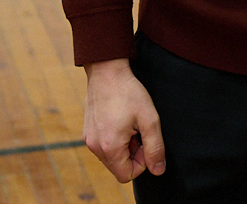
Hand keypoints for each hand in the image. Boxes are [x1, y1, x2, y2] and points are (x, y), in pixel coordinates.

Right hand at [82, 58, 165, 182]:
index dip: (142, 162)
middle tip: (139, 130)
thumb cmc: (129, 93)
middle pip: (118, 167)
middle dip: (133, 154)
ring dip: (124, 146)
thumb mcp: (149, 119)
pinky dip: (115, 139)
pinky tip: (121, 120)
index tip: (146, 141)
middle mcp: (94, 147)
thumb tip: (158, 170)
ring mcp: (88, 139)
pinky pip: (104, 146)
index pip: (127, 175)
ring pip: (111, 157)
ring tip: (130, 124)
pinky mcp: (87, 132)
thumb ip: (155, 147)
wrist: (107, 72)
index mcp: (109, 147)